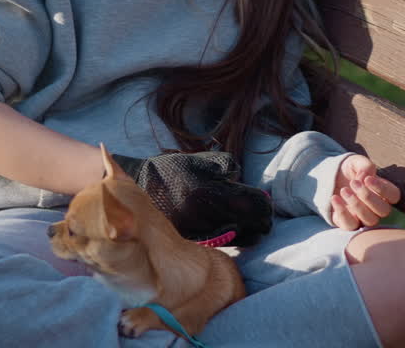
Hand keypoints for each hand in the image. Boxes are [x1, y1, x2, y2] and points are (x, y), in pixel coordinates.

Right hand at [112, 151, 272, 245]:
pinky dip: (228, 237)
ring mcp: (201, 232)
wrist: (138, 189)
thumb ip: (228, 167)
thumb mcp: (202, 161)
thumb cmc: (172, 171)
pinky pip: (221, 243)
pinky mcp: (193, 241)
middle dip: (259, 222)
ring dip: (246, 231)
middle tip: (261, 216)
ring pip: (238, 238)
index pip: (255, 206)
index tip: (266, 204)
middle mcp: (209, 217)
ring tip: (245, 222)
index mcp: (214, 193)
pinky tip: (228, 229)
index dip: (265, 206)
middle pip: (251, 227)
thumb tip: (243, 180)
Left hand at [329, 154, 399, 229]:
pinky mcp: (350, 223)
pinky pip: (350, 225)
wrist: (331, 178)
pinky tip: (335, 198)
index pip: (393, 195)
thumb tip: (364, 176)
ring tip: (343, 190)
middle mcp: (378, 208)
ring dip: (356, 204)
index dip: (382, 188)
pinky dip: (342, 213)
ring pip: (370, 220)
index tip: (367, 179)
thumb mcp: (357, 162)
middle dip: (368, 196)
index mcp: (384, 192)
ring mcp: (364, 217)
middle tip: (353, 182)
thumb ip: (365, 165)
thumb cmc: (350, 170)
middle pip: (383, 210)